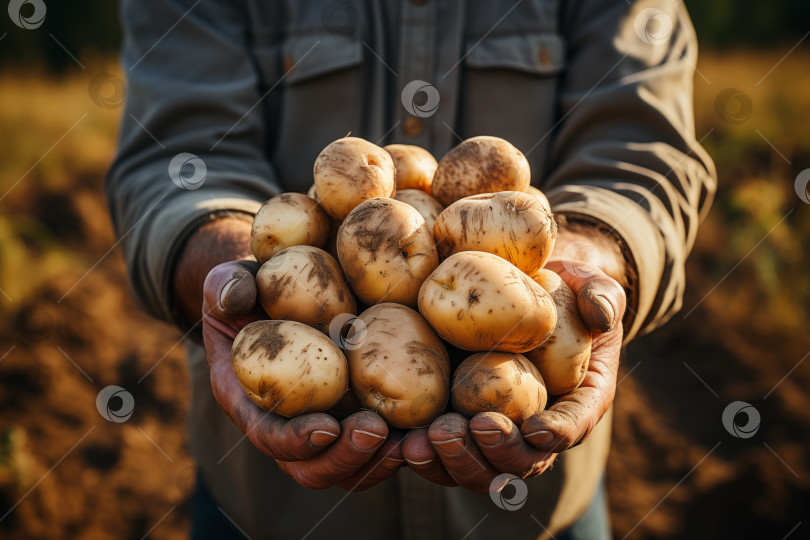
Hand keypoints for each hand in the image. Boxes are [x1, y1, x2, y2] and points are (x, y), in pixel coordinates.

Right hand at [202, 260, 403, 490]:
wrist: (284, 294)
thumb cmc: (254, 286)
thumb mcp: (231, 279)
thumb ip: (226, 286)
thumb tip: (232, 297)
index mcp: (249, 401)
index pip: (268, 437)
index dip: (294, 440)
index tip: (326, 426)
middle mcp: (287, 425)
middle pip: (312, 469)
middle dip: (345, 457)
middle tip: (377, 431)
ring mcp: (324, 424)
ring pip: (349, 469)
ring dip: (378, 462)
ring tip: (409, 440)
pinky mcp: (355, 414)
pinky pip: (377, 447)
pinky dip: (400, 445)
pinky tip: (427, 429)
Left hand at [401, 223, 627, 492]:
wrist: (519, 294)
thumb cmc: (560, 291)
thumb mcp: (591, 286)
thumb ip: (602, 297)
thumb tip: (601, 315)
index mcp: (575, 401)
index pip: (573, 426)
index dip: (557, 433)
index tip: (536, 429)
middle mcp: (533, 428)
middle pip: (519, 461)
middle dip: (495, 453)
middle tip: (471, 427)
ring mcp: (491, 431)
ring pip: (476, 468)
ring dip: (451, 462)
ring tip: (424, 442)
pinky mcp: (454, 422)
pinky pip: (438, 453)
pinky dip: (418, 455)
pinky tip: (396, 443)